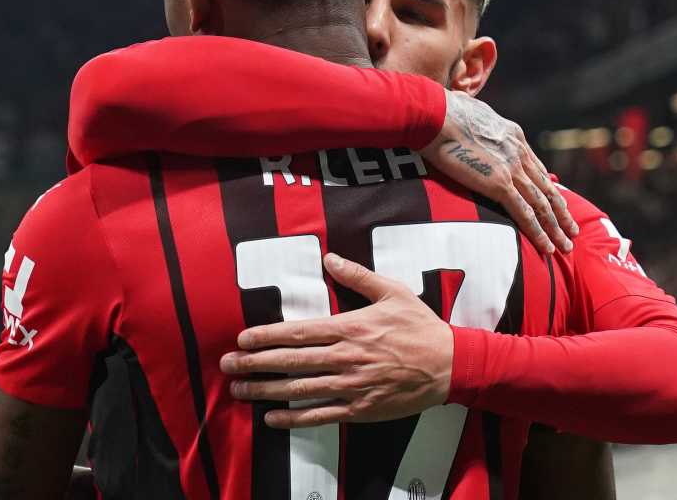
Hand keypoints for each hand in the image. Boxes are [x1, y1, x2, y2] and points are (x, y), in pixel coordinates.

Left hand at [220, 253, 451, 427]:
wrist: (450, 364)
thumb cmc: (420, 326)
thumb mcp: (393, 292)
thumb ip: (358, 276)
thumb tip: (329, 258)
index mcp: (350, 328)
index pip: (299, 332)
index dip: (266, 336)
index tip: (242, 339)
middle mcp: (346, 357)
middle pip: (291, 361)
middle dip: (254, 364)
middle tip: (227, 366)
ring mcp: (352, 385)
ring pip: (301, 389)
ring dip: (266, 391)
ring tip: (240, 390)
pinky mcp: (361, 408)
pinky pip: (321, 415)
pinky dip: (295, 418)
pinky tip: (273, 418)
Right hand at [423, 91, 577, 253]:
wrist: (437, 115)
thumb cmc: (442, 111)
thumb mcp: (471, 112)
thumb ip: (476, 122)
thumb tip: (466, 120)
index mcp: (513, 135)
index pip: (535, 166)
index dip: (547, 186)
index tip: (555, 201)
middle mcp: (519, 152)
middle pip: (546, 188)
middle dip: (561, 212)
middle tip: (573, 229)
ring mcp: (512, 169)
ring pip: (542, 205)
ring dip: (556, 228)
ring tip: (567, 245)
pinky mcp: (500, 184)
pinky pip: (525, 213)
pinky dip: (538, 233)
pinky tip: (546, 247)